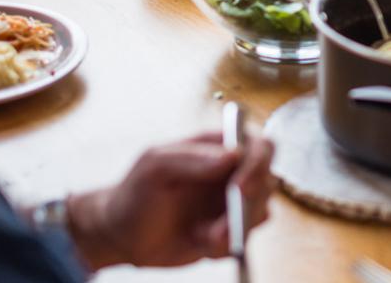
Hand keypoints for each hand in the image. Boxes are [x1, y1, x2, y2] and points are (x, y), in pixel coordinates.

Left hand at [66, 132, 275, 270]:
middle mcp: (231, 173)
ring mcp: (231, 203)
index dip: (258, 164)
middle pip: (268, 179)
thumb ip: (193, 157)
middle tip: (224, 224)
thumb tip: (233, 155)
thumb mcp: (155, 166)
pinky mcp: (228, 231)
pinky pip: (244, 239)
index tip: (239, 188)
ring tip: (205, 237)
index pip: (259, 145)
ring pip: (261, 212)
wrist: (122, 236)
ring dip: (237, 228)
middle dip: (250, 204)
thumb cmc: (135, 192)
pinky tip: (199, 241)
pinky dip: (225, 245)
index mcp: (218, 148)